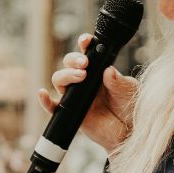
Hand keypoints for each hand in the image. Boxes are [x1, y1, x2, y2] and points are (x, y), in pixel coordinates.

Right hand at [37, 33, 137, 151]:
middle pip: (68, 64)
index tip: (86, 40)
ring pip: (59, 80)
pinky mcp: (71, 113)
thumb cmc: (130, 108)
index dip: (84, 44)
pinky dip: (45, 101)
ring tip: (80, 77)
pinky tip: (42, 94)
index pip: (87, 53)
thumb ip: (119, 81)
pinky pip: (53, 107)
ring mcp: (76, 96)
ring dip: (66, 75)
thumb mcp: (130, 91)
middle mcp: (84, 81)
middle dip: (73, 59)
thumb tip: (109, 70)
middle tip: (85, 63)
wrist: (129, 132)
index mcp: (98, 70)